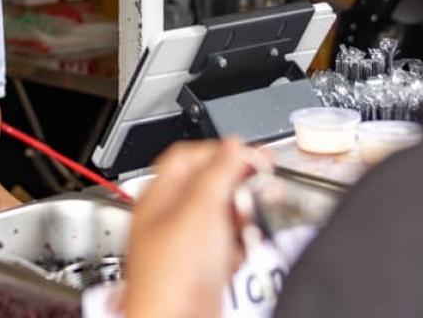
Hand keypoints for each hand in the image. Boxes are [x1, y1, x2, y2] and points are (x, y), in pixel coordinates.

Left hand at [124, 138, 269, 317]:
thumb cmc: (171, 277)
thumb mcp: (200, 210)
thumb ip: (217, 173)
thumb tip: (232, 145)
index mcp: (159, 196)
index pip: (189, 155)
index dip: (221, 150)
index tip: (250, 155)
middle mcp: (169, 220)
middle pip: (208, 185)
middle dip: (238, 183)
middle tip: (262, 182)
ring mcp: (185, 248)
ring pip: (220, 217)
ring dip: (243, 215)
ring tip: (255, 217)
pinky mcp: (202, 274)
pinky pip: (227, 248)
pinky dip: (241, 245)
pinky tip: (247, 248)